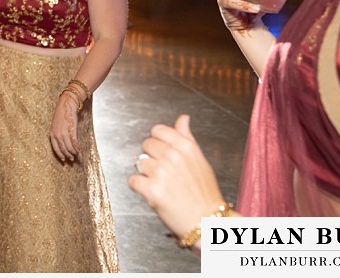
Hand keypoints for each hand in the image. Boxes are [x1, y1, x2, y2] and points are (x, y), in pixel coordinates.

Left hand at [49, 93, 81, 161]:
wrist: (66, 104)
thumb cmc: (62, 114)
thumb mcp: (56, 125)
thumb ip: (57, 133)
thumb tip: (62, 143)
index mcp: (52, 133)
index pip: (55, 147)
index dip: (60, 154)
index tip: (63, 159)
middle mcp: (57, 134)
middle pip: (62, 148)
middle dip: (67, 155)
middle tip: (72, 159)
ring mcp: (64, 132)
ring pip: (68, 147)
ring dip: (73, 152)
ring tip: (76, 155)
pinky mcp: (71, 130)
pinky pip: (74, 142)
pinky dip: (77, 147)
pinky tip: (79, 150)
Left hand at [127, 115, 226, 243]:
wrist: (206, 222)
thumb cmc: (205, 194)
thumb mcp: (200, 160)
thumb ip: (186, 138)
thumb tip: (183, 118)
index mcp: (186, 147)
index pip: (158, 130)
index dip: (157, 141)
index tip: (161, 151)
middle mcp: (173, 156)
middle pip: (146, 145)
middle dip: (151, 157)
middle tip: (163, 172)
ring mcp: (161, 172)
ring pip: (139, 163)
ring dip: (146, 174)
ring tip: (161, 184)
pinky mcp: (152, 190)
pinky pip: (133, 180)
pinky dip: (139, 188)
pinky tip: (153, 193)